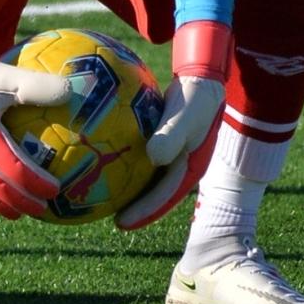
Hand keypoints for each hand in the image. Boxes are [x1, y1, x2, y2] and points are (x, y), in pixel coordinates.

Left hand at [116, 19, 231, 230]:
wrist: (201, 80)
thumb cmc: (196, 99)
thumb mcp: (186, 117)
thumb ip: (172, 136)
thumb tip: (153, 158)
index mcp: (190, 170)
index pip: (165, 198)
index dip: (144, 212)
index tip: (121, 222)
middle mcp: (180, 167)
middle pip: (154, 193)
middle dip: (134, 207)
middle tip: (107, 216)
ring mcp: (172, 155)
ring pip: (147, 176)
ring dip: (128, 185)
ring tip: (101, 192)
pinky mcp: (162, 142)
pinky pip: (140, 155)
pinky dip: (126, 159)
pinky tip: (102, 154)